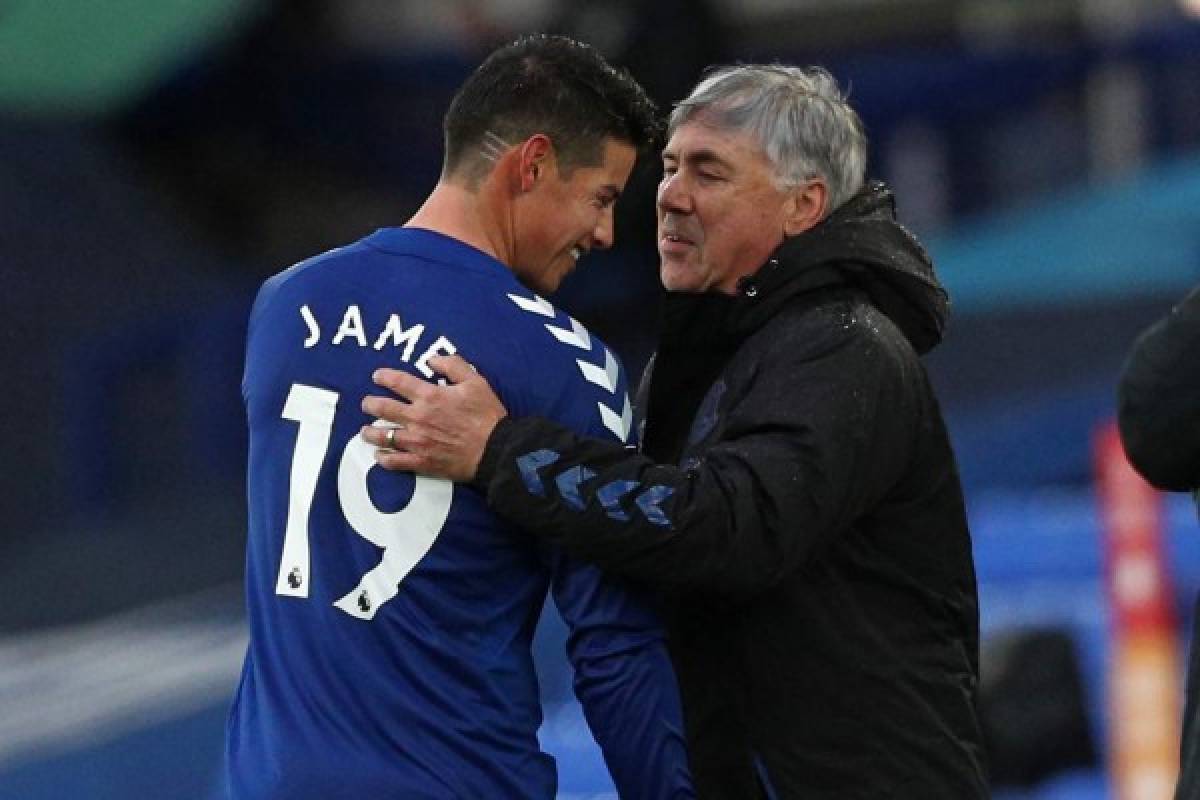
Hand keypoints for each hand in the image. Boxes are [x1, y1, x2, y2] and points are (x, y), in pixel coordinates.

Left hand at [360, 354, 506, 481]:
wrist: (495, 450)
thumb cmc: (486, 415)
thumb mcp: (475, 382)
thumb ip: (453, 366)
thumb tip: (432, 359)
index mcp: (430, 396)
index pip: (398, 382)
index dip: (384, 376)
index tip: (377, 376)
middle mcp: (418, 418)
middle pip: (383, 408)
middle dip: (370, 404)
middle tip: (366, 403)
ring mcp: (417, 441)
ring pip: (383, 436)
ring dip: (370, 432)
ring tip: (365, 430)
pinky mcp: (421, 462)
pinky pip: (395, 461)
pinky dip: (384, 459)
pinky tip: (379, 456)